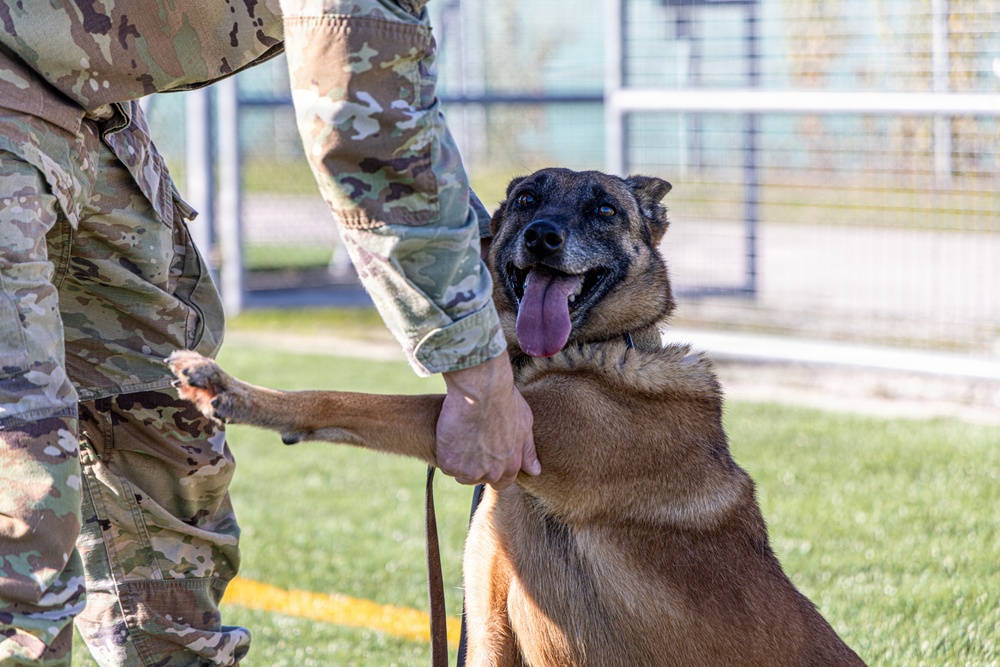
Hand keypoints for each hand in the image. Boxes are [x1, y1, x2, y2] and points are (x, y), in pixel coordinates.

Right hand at [436, 350, 538, 488]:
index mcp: (511, 466)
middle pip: (478, 479)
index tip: (485, 456)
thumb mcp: (524, 424)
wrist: (481, 389)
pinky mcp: (450, 463)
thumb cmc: (505, 401)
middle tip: (470, 441)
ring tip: (461, 436)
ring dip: (459, 460)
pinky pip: (445, 465)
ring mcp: (470, 470)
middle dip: (474, 465)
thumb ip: (527, 451)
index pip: (501, 483)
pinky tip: (451, 434)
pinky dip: (445, 453)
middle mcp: (492, 473)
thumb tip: (535, 471)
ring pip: (460, 474)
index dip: (493, 470)